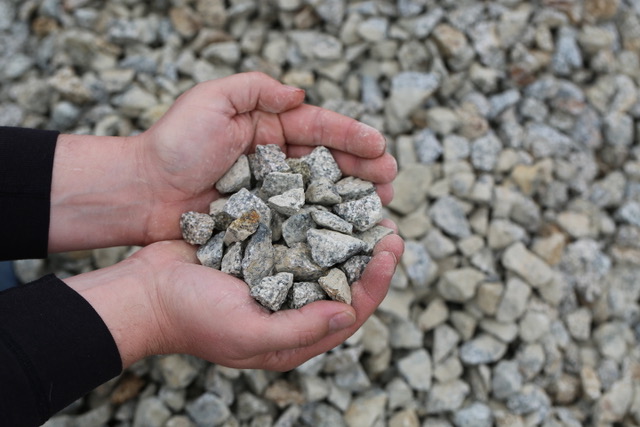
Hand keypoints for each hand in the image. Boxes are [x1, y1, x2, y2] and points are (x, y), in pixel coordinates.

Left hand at [49, 72, 396, 250]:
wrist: (143, 193)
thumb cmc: (175, 144)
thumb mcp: (212, 100)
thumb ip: (257, 90)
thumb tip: (300, 95)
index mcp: (267, 125)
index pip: (318, 127)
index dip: (351, 136)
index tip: (380, 146)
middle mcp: (274, 156)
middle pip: (328, 160)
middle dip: (362, 167)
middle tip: (391, 180)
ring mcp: (271, 190)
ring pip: (321, 190)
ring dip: (353, 196)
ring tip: (382, 204)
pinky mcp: (263, 219)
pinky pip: (301, 219)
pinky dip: (328, 223)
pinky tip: (349, 230)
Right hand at [67, 225, 403, 370]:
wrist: (146, 290)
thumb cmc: (192, 318)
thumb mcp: (248, 333)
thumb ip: (301, 328)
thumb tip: (349, 313)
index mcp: (294, 334)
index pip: (349, 310)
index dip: (375, 282)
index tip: (391, 249)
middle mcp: (291, 306)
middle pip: (343, 282)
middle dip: (368, 255)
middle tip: (390, 225)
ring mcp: (276, 276)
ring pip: (323, 255)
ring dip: (345, 233)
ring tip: (367, 207)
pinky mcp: (260, 251)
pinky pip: (296, 235)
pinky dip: (314, 219)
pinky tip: (327, 197)